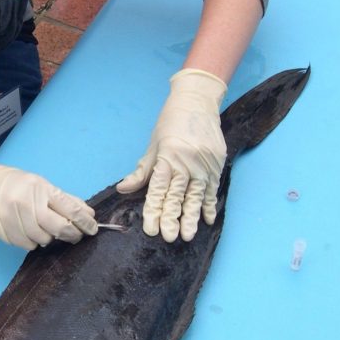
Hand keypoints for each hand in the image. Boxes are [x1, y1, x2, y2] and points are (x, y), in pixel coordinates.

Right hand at [0, 155, 97, 249]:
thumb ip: (63, 199)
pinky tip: (28, 231)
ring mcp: (12, 218)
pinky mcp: (1, 231)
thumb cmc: (13, 184)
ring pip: (42, 240)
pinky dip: (31, 241)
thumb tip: (88, 214)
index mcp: (39, 188)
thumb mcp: (39, 184)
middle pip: (59, 227)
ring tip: (44, 229)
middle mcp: (26, 202)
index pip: (70, 208)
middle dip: (71, 234)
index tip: (93, 229)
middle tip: (74, 236)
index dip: (85, 222)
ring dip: (48, 238)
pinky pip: (26, 244)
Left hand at [116, 69, 226, 241]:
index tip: (151, 228)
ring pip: (196, 196)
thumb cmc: (171, 123)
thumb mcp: (153, 145)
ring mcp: (203, 164)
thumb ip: (142, 171)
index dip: (154, 210)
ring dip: (192, 216)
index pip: (159, 189)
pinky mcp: (216, 164)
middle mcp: (186, 162)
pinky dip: (209, 205)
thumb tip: (123, 189)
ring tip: (188, 235)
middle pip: (178, 195)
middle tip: (170, 237)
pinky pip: (212, 189)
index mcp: (167, 157)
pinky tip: (207, 219)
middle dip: (173, 218)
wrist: (197, 102)